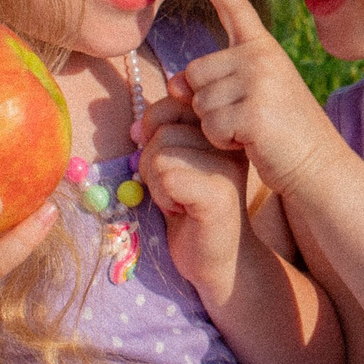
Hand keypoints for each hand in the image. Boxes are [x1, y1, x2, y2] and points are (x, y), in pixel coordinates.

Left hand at [137, 89, 249, 305]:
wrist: (218, 259)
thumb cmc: (191, 210)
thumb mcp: (173, 163)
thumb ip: (160, 136)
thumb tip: (136, 127)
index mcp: (218, 128)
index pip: (170, 104)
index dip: (155, 132)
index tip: (170, 163)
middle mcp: (227, 141)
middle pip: (162, 129)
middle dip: (153, 161)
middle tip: (175, 188)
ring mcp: (226, 165)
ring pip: (161, 154)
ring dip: (157, 183)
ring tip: (180, 199)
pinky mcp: (218, 192)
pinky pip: (166, 178)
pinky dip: (163, 197)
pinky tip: (182, 211)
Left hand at [165, 0, 346, 201]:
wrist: (318, 165)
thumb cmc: (279, 133)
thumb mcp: (246, 99)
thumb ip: (213, 83)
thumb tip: (175, 84)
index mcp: (262, 47)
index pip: (233, 5)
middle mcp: (261, 56)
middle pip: (194, 72)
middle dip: (205, 103)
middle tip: (243, 119)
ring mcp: (259, 81)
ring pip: (198, 102)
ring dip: (215, 127)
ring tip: (250, 132)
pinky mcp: (254, 110)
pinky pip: (210, 126)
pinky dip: (222, 143)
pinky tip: (251, 143)